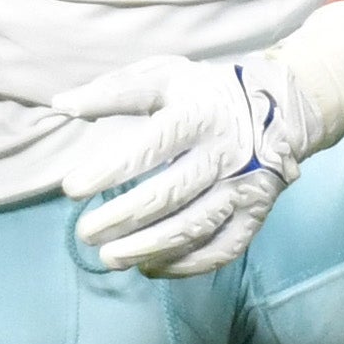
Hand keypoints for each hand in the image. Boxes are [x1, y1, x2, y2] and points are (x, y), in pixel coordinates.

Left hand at [56, 48, 319, 276]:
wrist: (280, 107)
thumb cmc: (207, 92)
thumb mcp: (165, 76)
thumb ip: (114, 90)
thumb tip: (63, 103)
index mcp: (199, 114)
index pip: (151, 147)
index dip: (109, 171)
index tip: (72, 189)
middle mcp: (224, 153)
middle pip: (170, 194)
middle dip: (122, 218)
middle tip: (84, 234)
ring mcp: (244, 186)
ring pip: (194, 227)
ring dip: (148, 248)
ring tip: (109, 258)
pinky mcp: (256, 213)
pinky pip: (223, 248)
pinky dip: (186, 265)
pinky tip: (151, 267)